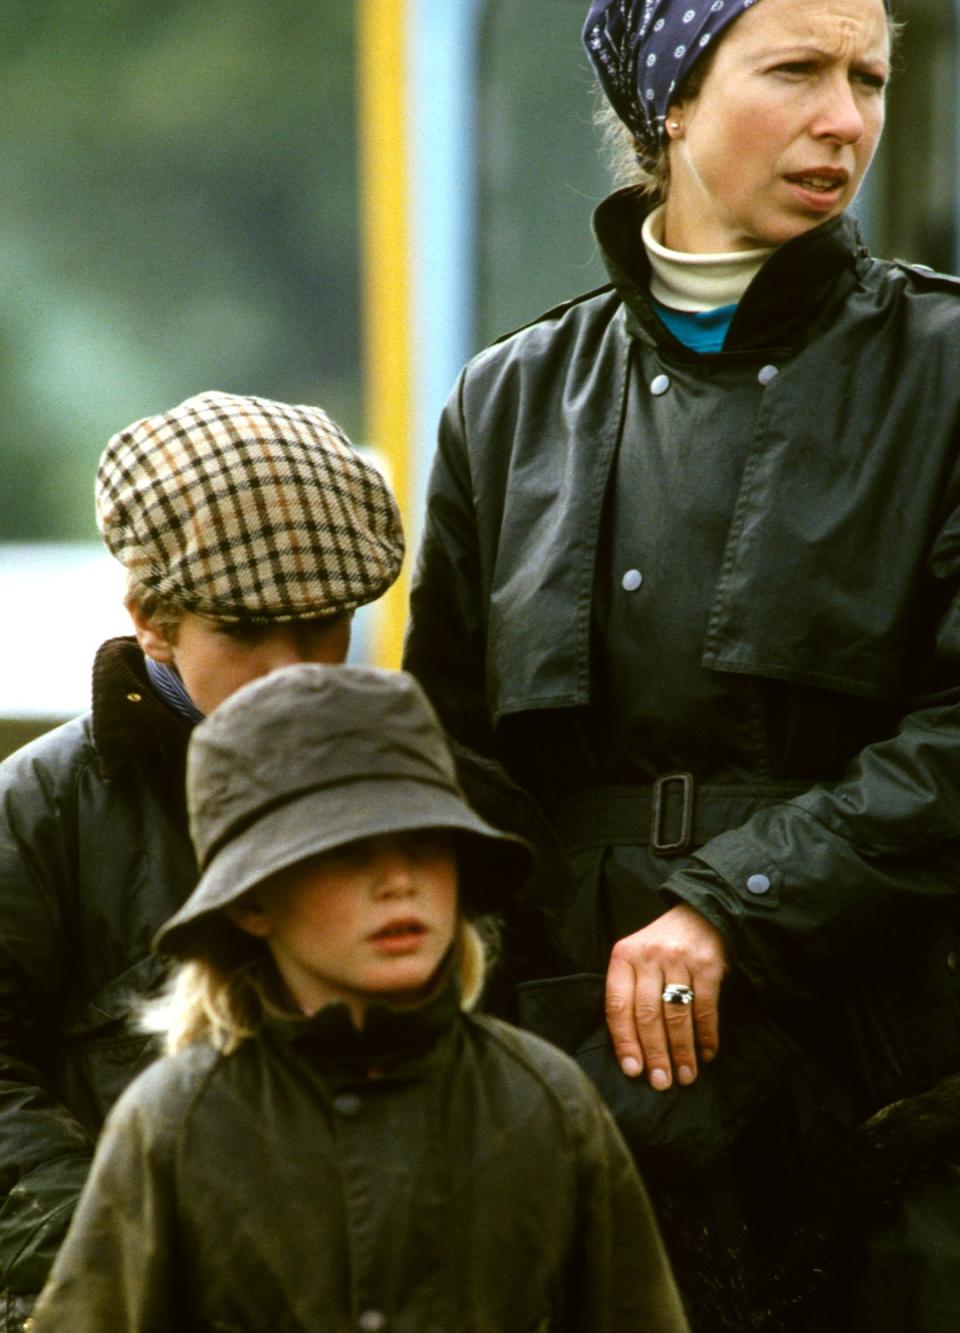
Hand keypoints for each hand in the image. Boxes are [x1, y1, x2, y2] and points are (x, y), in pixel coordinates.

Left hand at [605, 904, 728, 1090]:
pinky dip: (706, 1035)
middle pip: (647, 1015)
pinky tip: (706, 1054)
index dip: (624, 1042)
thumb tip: (630, 1049)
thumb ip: (630, 992)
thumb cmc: (662, 946)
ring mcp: (679, 959)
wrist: (702, 913)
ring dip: (681, 1051)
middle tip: (660, 1083)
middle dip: (654, 1054)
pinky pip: (705, 1008)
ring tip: (685, 1076)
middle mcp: (649, 956)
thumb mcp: (637, 959)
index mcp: (623, 956)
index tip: (633, 1071)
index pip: (618, 1005)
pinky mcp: (708, 964)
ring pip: (676, 1015)